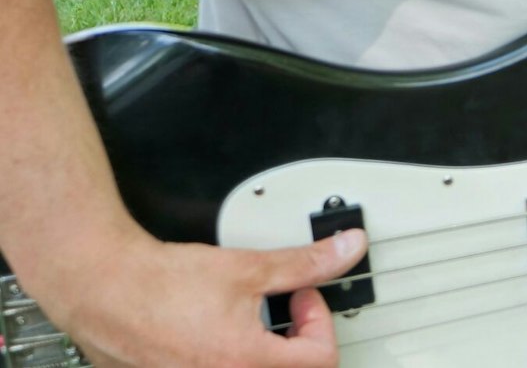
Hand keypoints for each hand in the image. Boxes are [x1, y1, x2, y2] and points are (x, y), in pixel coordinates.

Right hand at [40, 227, 364, 367]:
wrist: (102, 286)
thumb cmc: (160, 282)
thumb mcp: (248, 266)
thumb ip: (304, 264)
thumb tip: (345, 250)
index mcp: (245, 363)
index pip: (320, 358)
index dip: (320, 321)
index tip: (303, 297)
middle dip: (295, 339)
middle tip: (283, 308)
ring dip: (263, 350)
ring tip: (248, 318)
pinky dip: (229, 357)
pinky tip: (216, 332)